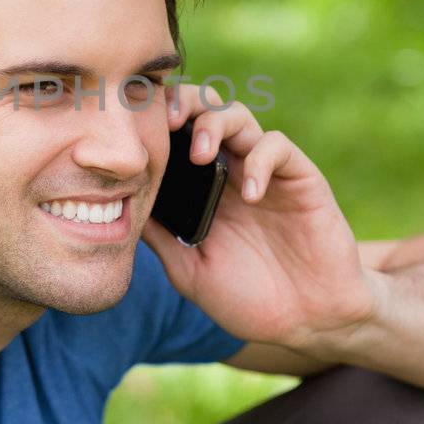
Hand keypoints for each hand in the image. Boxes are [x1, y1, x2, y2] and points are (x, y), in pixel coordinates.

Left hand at [141, 86, 378, 350]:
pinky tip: (250, 194)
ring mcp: (264, 171)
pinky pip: (277, 147)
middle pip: (205, 109)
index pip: (175, 134)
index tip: (133, 128)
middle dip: (184, 103)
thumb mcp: (189, 270)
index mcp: (200, 187)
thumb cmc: (248, 298)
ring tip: (200, 152)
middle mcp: (230, 170)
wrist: (307, 320)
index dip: (155, 120)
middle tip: (167, 122)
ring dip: (215, 123)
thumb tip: (116, 208)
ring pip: (239, 115)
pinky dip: (259, 161)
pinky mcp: (300, 178)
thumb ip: (159, 237)